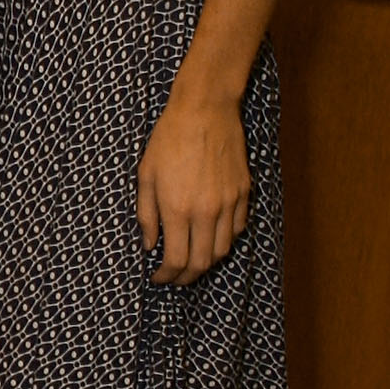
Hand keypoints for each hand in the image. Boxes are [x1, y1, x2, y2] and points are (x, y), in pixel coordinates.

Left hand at [137, 88, 251, 284]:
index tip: (158, 277)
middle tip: (175, 277)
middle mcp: (206, 212)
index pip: (176, 260)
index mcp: (177, 208)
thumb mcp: (146, 175)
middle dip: (186, 277)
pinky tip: (210, 238)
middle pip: (201, 263)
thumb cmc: (169, 139)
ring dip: (206, 262)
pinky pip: (237, 229)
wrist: (204, 110)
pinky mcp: (243, 193)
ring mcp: (229, 203)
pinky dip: (224, 241)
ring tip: (192, 260)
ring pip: (222, 250)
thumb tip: (149, 246)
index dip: (166, 276)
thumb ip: (146, 215)